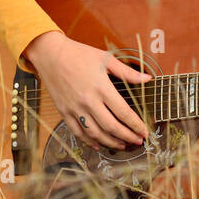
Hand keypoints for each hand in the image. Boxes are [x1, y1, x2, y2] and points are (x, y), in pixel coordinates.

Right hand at [24, 32, 152, 150]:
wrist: (50, 54)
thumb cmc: (79, 54)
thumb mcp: (106, 58)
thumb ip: (127, 72)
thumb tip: (148, 79)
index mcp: (101, 87)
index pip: (123, 112)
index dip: (136, 125)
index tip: (144, 131)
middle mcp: (88, 101)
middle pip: (111, 126)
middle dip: (127, 137)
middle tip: (138, 141)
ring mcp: (74, 108)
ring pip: (94, 133)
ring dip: (110, 142)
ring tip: (122, 145)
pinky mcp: (64, 111)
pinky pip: (77, 132)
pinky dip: (88, 141)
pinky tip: (98, 145)